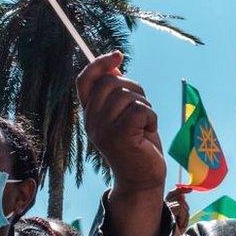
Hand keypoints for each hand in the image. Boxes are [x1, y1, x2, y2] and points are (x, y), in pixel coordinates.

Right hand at [77, 52, 165, 195]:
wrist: (142, 179)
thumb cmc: (138, 144)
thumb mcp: (124, 115)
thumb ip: (118, 93)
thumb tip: (115, 67)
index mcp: (90, 113)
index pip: (84, 80)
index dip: (99, 63)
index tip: (118, 56)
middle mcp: (91, 121)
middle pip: (111, 83)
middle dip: (134, 89)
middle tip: (141, 109)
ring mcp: (103, 129)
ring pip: (128, 95)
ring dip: (145, 106)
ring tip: (144, 125)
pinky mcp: (119, 136)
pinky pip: (140, 109)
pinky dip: (151, 117)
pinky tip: (148, 132)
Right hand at [165, 186, 190, 235]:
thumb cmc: (175, 233)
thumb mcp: (180, 218)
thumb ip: (181, 206)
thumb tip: (183, 195)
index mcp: (164, 208)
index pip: (172, 193)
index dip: (181, 189)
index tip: (190, 190)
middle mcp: (162, 206)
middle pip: (179, 197)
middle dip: (185, 209)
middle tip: (182, 223)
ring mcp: (163, 208)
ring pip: (182, 203)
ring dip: (184, 217)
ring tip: (179, 226)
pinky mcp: (165, 210)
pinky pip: (180, 208)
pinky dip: (183, 218)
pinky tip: (178, 225)